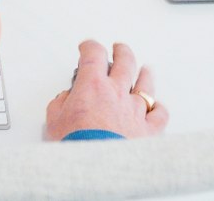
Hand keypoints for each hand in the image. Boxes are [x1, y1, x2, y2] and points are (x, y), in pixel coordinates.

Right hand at [45, 40, 166, 139]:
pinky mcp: (149, 131)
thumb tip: (64, 100)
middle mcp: (117, 93)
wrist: (97, 168)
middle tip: (119, 48)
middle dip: (121, 51)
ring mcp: (136, 110)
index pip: (94, 54)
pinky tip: (157, 107)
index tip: (87, 47)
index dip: (90, 46)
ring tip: (145, 69)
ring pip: (145, 84)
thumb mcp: (54, 120)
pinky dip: (158, 109)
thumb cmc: (76, 144)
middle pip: (125, 61)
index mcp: (93, 85)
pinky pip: (159, 114)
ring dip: (144, 74)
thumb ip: (59, 104)